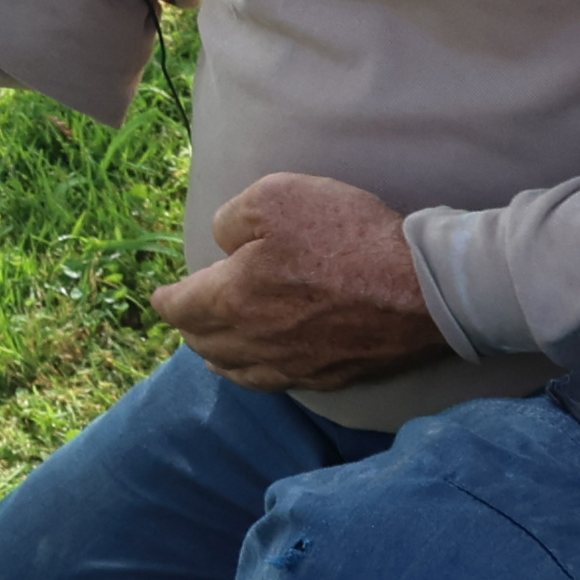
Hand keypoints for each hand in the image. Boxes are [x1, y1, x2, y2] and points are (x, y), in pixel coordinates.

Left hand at [150, 173, 445, 391]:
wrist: (421, 287)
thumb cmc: (345, 236)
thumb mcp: (274, 197)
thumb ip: (231, 220)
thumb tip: (223, 245)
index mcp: (230, 301)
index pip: (180, 308)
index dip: (165, 300)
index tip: (159, 297)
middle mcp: (254, 345)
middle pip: (204, 345)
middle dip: (190, 327)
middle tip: (187, 314)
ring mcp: (292, 368)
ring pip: (236, 371)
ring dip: (218, 355)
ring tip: (213, 346)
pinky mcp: (328, 377)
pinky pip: (275, 382)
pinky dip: (256, 370)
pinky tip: (262, 363)